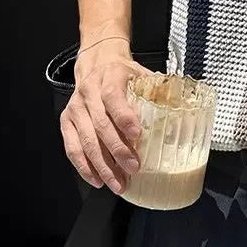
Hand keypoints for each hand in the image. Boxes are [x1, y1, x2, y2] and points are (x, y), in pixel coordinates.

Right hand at [59, 39, 152, 192]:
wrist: (97, 64)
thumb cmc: (124, 74)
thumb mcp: (142, 74)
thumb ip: (158, 91)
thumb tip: (180, 113)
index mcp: (110, 76)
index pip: (113, 97)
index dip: (124, 116)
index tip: (137, 134)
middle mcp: (89, 92)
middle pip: (101, 124)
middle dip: (117, 150)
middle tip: (133, 168)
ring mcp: (75, 108)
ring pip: (86, 140)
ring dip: (103, 165)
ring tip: (118, 182)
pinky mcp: (66, 121)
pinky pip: (72, 147)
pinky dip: (84, 166)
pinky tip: (98, 179)